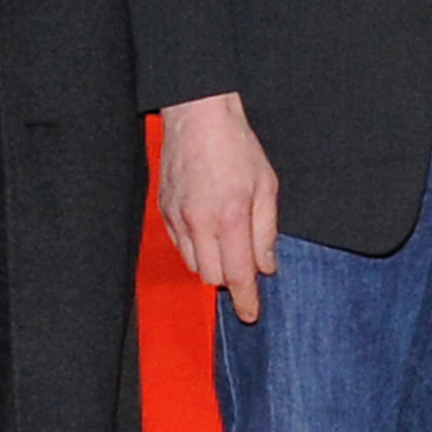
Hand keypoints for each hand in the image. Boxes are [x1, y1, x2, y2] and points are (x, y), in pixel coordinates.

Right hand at [158, 92, 281, 323]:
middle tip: (245, 263)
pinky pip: (179, 247)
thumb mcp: (266, 186)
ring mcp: (177, 218)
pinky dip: (196, 248)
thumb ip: (267, 231)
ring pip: (194, 265)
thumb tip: (267, 266)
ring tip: (226, 242)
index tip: (251, 315)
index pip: (238, 275)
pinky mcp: (164, 211)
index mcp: (230, 217)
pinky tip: (207, 230)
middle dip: (230, 278)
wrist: (198, 116)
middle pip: (212, 277)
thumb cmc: (236, 146)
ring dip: (212, 264)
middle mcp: (199, 223)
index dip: (246, 300)